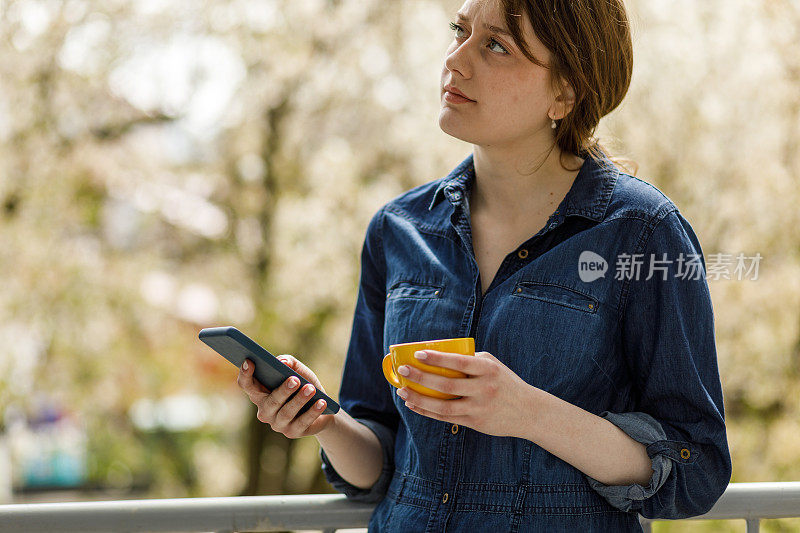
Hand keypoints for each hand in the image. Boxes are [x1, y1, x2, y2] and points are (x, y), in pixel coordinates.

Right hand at [236, 355, 334, 437]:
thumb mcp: (297, 370)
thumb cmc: (303, 384)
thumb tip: (283, 363)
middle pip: (270, 402)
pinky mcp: (292, 432)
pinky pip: (302, 422)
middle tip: (295, 379)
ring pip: (286, 413)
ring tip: (311, 389)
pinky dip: (312, 412)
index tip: (249, 361)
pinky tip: (321, 403)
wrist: (321, 405)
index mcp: (260, 393)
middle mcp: (265, 410)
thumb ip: (288, 361)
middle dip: (283, 391)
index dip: (245, 374)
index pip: (247, 385)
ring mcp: (277, 424)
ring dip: (299, 400)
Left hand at [395, 350, 532, 436]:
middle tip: (403, 370)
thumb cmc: (505, 383)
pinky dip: (427, 411)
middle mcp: (484, 389)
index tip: (418, 353)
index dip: (438, 358)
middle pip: (447, 385)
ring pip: (443, 406)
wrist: (529, 412)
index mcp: (489, 370)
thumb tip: (439, 357)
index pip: (460, 362)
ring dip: (420, 399)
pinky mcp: (475, 423)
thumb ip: (471, 360)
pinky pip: (446, 418)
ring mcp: (479, 408)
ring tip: (402, 390)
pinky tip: (413, 404)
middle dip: (421, 377)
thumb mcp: (493, 366)